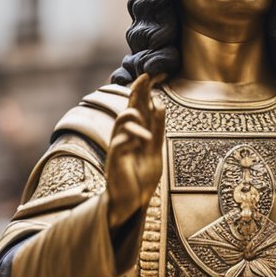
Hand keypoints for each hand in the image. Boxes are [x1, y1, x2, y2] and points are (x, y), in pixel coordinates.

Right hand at [105, 74, 165, 228]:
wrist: (131, 202)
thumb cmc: (140, 176)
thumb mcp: (154, 150)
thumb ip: (156, 130)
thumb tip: (159, 104)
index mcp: (136, 132)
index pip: (139, 106)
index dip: (143, 90)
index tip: (150, 74)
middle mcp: (126, 136)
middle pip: (130, 107)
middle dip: (136, 92)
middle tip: (145, 76)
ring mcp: (119, 147)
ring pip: (121, 122)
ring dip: (132, 115)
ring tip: (139, 115)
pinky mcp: (115, 161)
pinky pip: (119, 144)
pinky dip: (130, 138)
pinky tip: (139, 138)